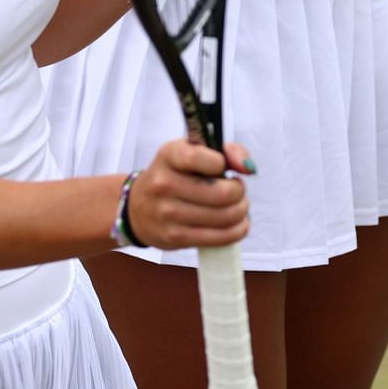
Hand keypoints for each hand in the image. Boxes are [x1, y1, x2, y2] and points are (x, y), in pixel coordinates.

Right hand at [125, 140, 254, 248]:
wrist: (138, 208)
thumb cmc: (173, 174)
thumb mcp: (191, 151)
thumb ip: (226, 151)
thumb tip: (249, 167)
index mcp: (169, 155)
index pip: (200, 158)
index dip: (222, 163)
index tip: (222, 167)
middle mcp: (164, 184)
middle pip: (222, 193)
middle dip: (240, 192)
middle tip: (238, 190)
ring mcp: (168, 213)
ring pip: (225, 217)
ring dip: (241, 211)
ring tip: (238, 206)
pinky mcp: (175, 238)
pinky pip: (219, 238)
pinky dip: (237, 230)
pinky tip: (237, 223)